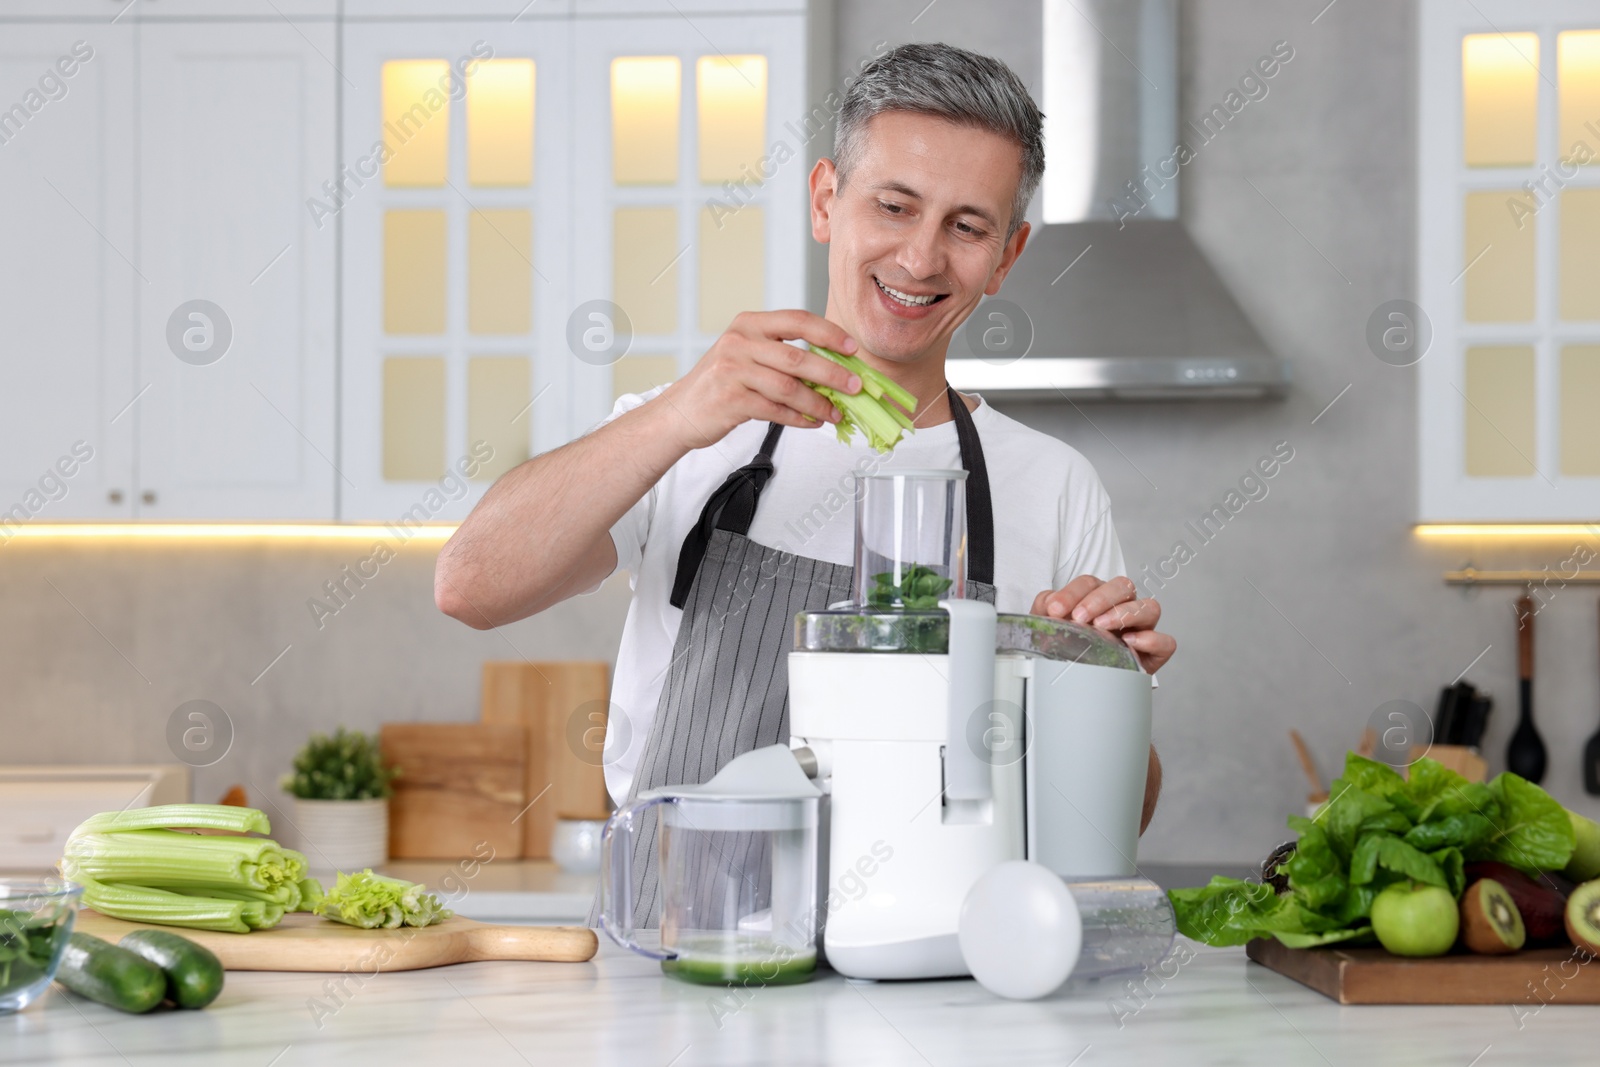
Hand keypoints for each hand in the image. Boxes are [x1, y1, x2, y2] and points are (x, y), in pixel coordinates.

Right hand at [653, 310, 863, 450]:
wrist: (681, 411)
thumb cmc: (720, 382)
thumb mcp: (746, 354)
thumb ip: (781, 354)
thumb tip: (832, 367)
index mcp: (749, 324)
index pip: (797, 320)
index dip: (829, 333)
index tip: (852, 348)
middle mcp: (739, 342)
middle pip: (797, 357)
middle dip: (832, 374)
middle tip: (854, 386)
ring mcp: (733, 371)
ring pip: (789, 388)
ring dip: (818, 403)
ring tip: (835, 412)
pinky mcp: (730, 400)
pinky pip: (775, 410)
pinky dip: (799, 418)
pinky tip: (812, 421)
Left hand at [1030, 575, 1175, 673]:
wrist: (1078, 683)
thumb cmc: (1067, 648)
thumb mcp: (1050, 626)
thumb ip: (1047, 607)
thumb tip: (1051, 602)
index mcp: (1098, 597)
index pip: (1091, 583)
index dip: (1073, 592)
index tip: (1055, 610)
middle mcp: (1123, 608)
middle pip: (1124, 586)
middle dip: (1099, 599)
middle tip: (1079, 617)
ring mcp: (1142, 629)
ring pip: (1150, 607)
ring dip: (1125, 613)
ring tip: (1101, 626)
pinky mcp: (1154, 654)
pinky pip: (1166, 642)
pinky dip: (1151, 639)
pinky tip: (1129, 642)